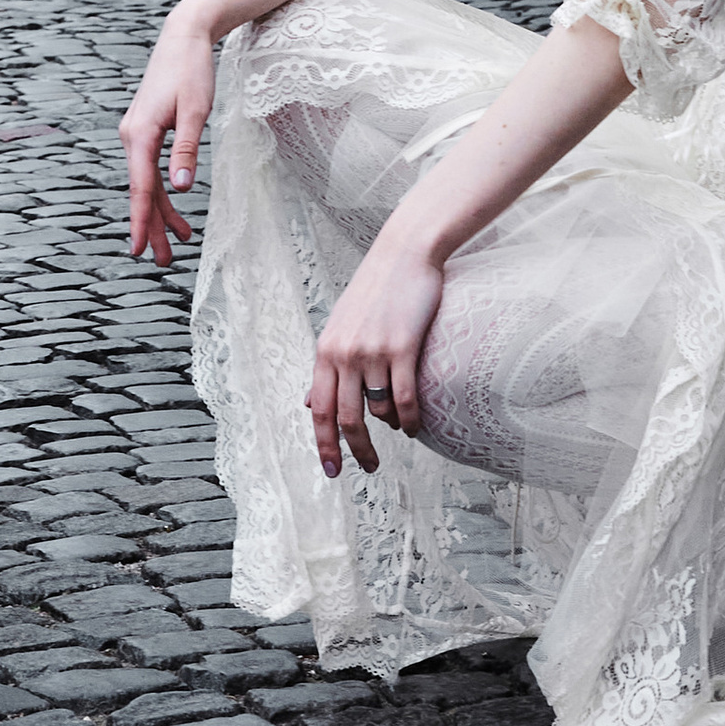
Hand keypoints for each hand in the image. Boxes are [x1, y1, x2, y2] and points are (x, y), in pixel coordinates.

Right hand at [120, 0, 218, 265]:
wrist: (183, 36)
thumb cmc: (192, 71)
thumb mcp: (195, 112)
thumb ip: (186, 151)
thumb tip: (180, 189)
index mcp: (140, 134)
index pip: (140, 188)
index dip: (140, 221)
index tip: (139, 250)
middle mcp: (132, 135)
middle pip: (142, 190)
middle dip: (153, 226)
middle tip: (165, 260)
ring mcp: (136, 132)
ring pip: (146, 181)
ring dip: (160, 210)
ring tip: (179, 240)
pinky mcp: (146, 128)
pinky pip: (151, 167)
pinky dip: (162, 188)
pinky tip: (177, 203)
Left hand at [309, 217, 448, 477]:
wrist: (404, 253)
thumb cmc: (374, 290)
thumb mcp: (340, 327)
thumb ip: (327, 367)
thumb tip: (309, 404)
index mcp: (326, 350)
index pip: (320, 410)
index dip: (323, 445)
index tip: (332, 472)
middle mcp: (344, 354)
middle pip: (347, 420)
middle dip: (357, 451)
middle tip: (369, 468)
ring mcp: (373, 351)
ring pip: (378, 411)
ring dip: (390, 427)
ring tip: (400, 426)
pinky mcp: (402, 347)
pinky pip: (404, 400)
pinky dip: (410, 421)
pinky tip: (415, 427)